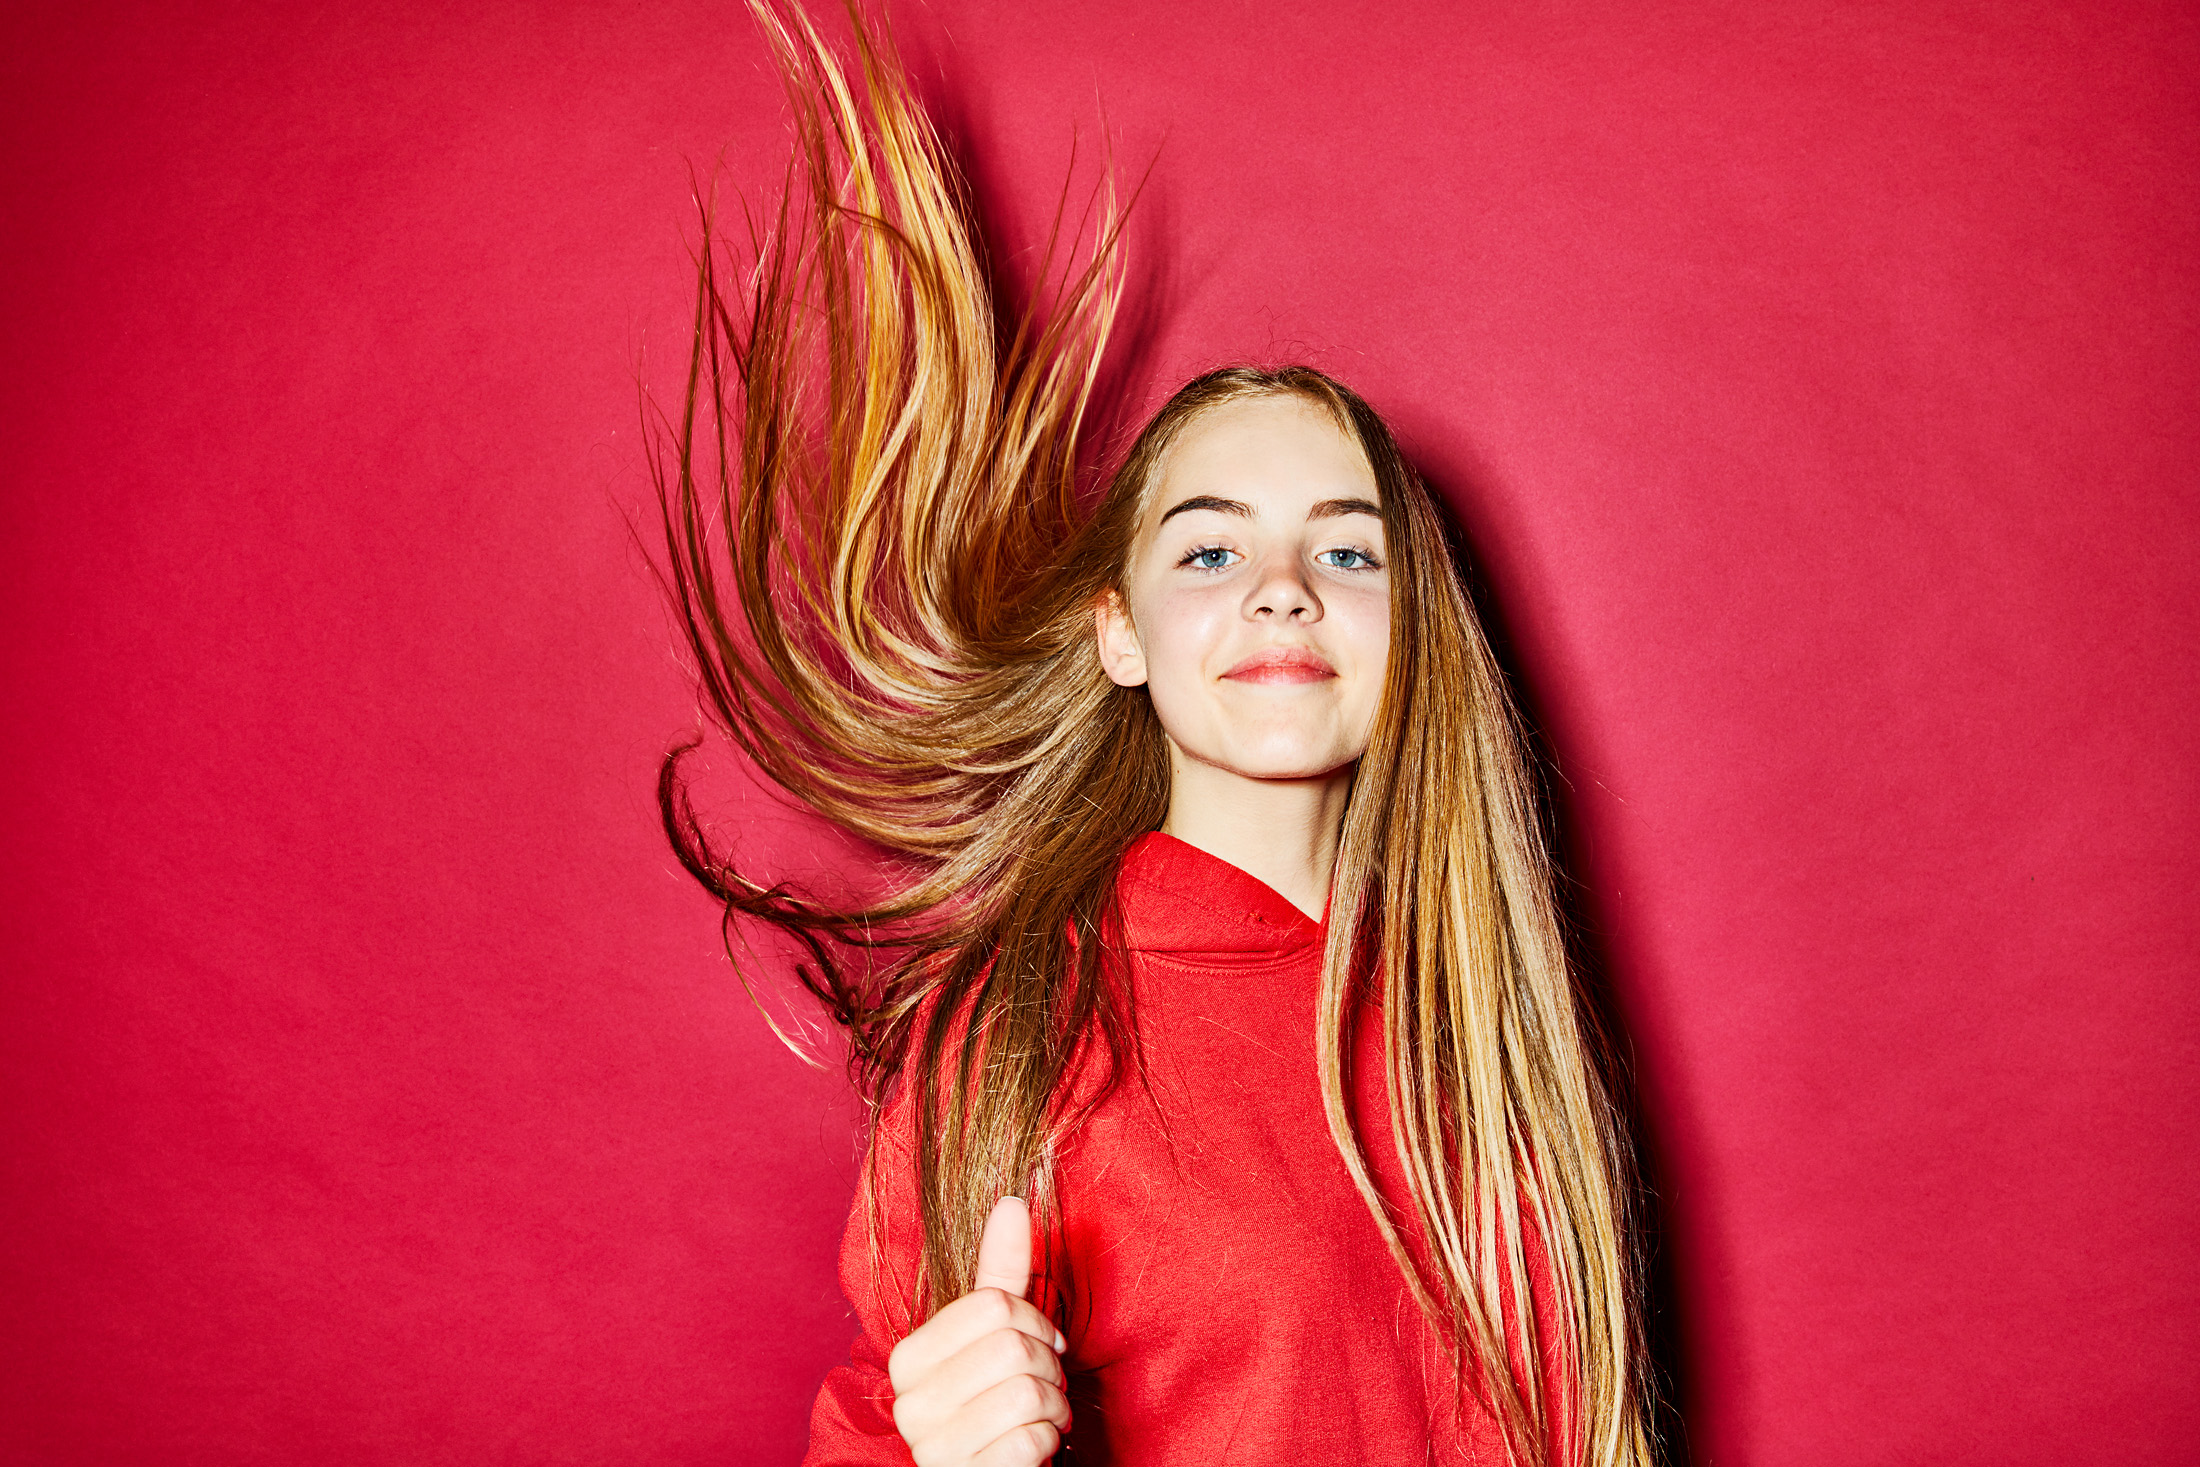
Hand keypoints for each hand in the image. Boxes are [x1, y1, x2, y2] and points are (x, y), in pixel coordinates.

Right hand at [887, 1195, 1069, 1465]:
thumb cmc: (998, 1403)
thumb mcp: (997, 1336)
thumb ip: (1001, 1273)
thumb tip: (1013, 1201)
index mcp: (908, 1358)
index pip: (993, 1306)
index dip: (1035, 1322)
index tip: (1042, 1344)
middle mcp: (908, 1403)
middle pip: (1012, 1347)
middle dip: (1049, 1367)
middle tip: (1044, 1385)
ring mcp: (932, 1448)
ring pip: (1026, 1393)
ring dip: (1053, 1406)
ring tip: (1042, 1417)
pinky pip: (1030, 1441)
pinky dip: (1048, 1441)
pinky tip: (1032, 1448)